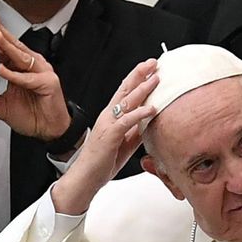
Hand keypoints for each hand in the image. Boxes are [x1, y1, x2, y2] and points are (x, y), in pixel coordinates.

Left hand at [0, 14, 71, 140]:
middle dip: (2, 34)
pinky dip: (14, 74)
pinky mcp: (48, 82)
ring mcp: (42, 72)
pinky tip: (2, 70)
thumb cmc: (33, 116)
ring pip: (22, 57)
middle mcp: (32, 67)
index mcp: (21, 69)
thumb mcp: (3, 108)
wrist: (50, 131)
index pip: (7, 50)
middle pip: (15, 47)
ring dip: (8, 47)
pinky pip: (28, 77)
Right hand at [50, 59, 159, 215]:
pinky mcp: (110, 135)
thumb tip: (148, 123)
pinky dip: (140, 113)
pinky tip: (152, 108)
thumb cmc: (102, 162)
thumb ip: (135, 131)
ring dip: (142, 88)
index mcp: (111, 117)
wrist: (86, 178)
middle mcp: (108, 116)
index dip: (137, 79)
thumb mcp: (124, 143)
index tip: (150, 69)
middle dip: (140, 74)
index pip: (125, 92)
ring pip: (126, 101)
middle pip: (125, 89)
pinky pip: (127, 121)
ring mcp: (108, 124)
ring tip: (156, 78)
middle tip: (153, 62)